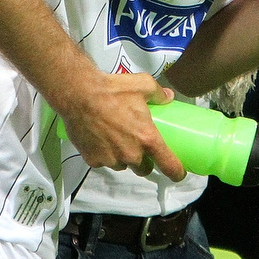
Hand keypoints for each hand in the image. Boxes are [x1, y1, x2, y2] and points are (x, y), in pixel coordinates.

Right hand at [59, 72, 186, 180]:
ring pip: (123, 165)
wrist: (79, 94)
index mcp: (147, 138)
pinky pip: (104, 162)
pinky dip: (105, 154)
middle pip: (143, 169)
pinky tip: (101, 139)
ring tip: (117, 139)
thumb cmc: (113, 90)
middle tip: (139, 146)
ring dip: (123, 157)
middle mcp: (131, 154)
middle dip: (144, 162)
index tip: (178, 174)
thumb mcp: (143, 85)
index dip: (176, 172)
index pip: (168, 164)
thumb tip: (168, 97)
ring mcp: (111, 159)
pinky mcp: (93, 160)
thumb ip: (159, 94)